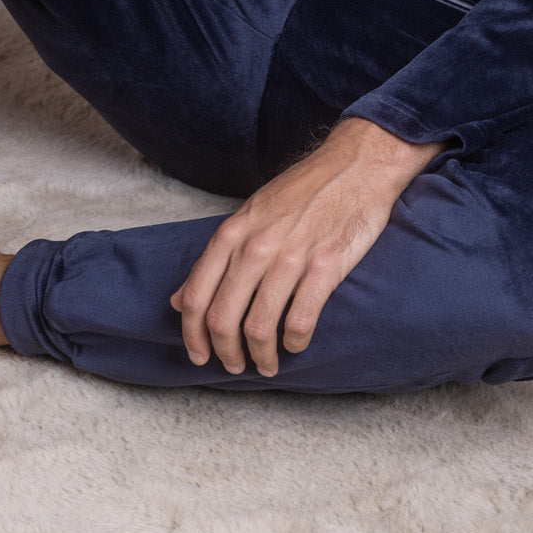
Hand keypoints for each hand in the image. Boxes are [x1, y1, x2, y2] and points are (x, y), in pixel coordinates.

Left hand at [170, 118, 441, 377]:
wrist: (354, 166)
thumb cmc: (301, 191)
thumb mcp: (248, 215)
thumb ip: (216, 258)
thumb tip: (179, 299)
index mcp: (232, 233)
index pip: (197, 295)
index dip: (192, 335)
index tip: (199, 356)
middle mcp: (255, 247)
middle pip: (223, 318)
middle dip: (225, 353)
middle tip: (235, 367)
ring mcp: (290, 257)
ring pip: (259, 327)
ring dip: (261, 357)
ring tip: (268, 365)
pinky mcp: (325, 266)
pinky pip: (300, 320)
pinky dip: (295, 342)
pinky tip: (296, 344)